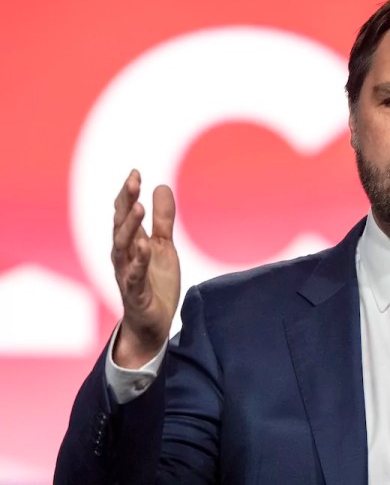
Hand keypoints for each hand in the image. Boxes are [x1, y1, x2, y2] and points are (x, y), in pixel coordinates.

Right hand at [111, 169, 180, 368]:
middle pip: (120, 225)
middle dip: (126, 202)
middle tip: (133, 180)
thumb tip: (161, 186)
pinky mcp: (135, 293)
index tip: (136, 172)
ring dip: (129, 227)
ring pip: (123, 248)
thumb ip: (163, 220)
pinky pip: (134, 276)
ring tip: (139, 207)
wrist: (154, 323)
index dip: (128, 193)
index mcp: (130, 243)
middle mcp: (123, 256)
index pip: (124, 213)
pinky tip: (144, 246)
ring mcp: (127, 274)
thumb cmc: (155, 283)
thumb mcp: (164, 246)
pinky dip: (138, 261)